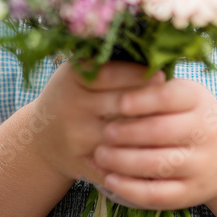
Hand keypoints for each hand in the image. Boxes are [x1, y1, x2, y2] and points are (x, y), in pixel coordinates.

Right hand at [29, 59, 165, 188]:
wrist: (40, 136)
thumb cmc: (71, 95)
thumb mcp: (80, 74)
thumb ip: (108, 64)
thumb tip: (153, 53)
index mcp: (72, 78)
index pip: (109, 74)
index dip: (138, 75)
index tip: (163, 74)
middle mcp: (70, 106)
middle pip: (118, 104)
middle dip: (150, 102)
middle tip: (176, 101)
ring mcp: (74, 137)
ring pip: (121, 136)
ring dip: (148, 132)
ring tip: (174, 126)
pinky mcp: (80, 163)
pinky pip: (115, 164)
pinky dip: (137, 161)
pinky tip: (159, 155)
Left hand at [89, 75, 216, 210]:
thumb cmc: (188, 117)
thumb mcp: (180, 94)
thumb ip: (151, 85)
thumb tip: (107, 72)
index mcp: (199, 99)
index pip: (169, 96)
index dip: (142, 100)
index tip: (119, 102)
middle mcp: (206, 132)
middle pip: (161, 132)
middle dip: (128, 133)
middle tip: (104, 132)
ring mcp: (201, 165)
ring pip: (158, 165)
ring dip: (124, 161)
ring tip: (100, 154)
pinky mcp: (191, 194)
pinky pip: (157, 194)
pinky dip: (130, 189)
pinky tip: (110, 179)